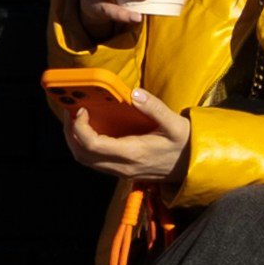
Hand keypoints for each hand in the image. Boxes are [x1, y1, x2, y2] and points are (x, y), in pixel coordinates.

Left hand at [58, 79, 191, 193]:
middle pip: (82, 155)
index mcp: (133, 153)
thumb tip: (135, 93)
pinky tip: (91, 129)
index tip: (80, 109)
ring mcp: (121, 171)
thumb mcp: (175, 123)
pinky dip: (86, 146)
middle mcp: (123, 166)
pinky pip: (95, 161)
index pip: (93, 145)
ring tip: (77, 118)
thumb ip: (154, 108)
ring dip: (75, 140)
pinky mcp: (122, 171)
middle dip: (70, 133)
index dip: (80, 127)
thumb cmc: (185, 144)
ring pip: (86, 161)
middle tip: (71, 111)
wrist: (193, 167)